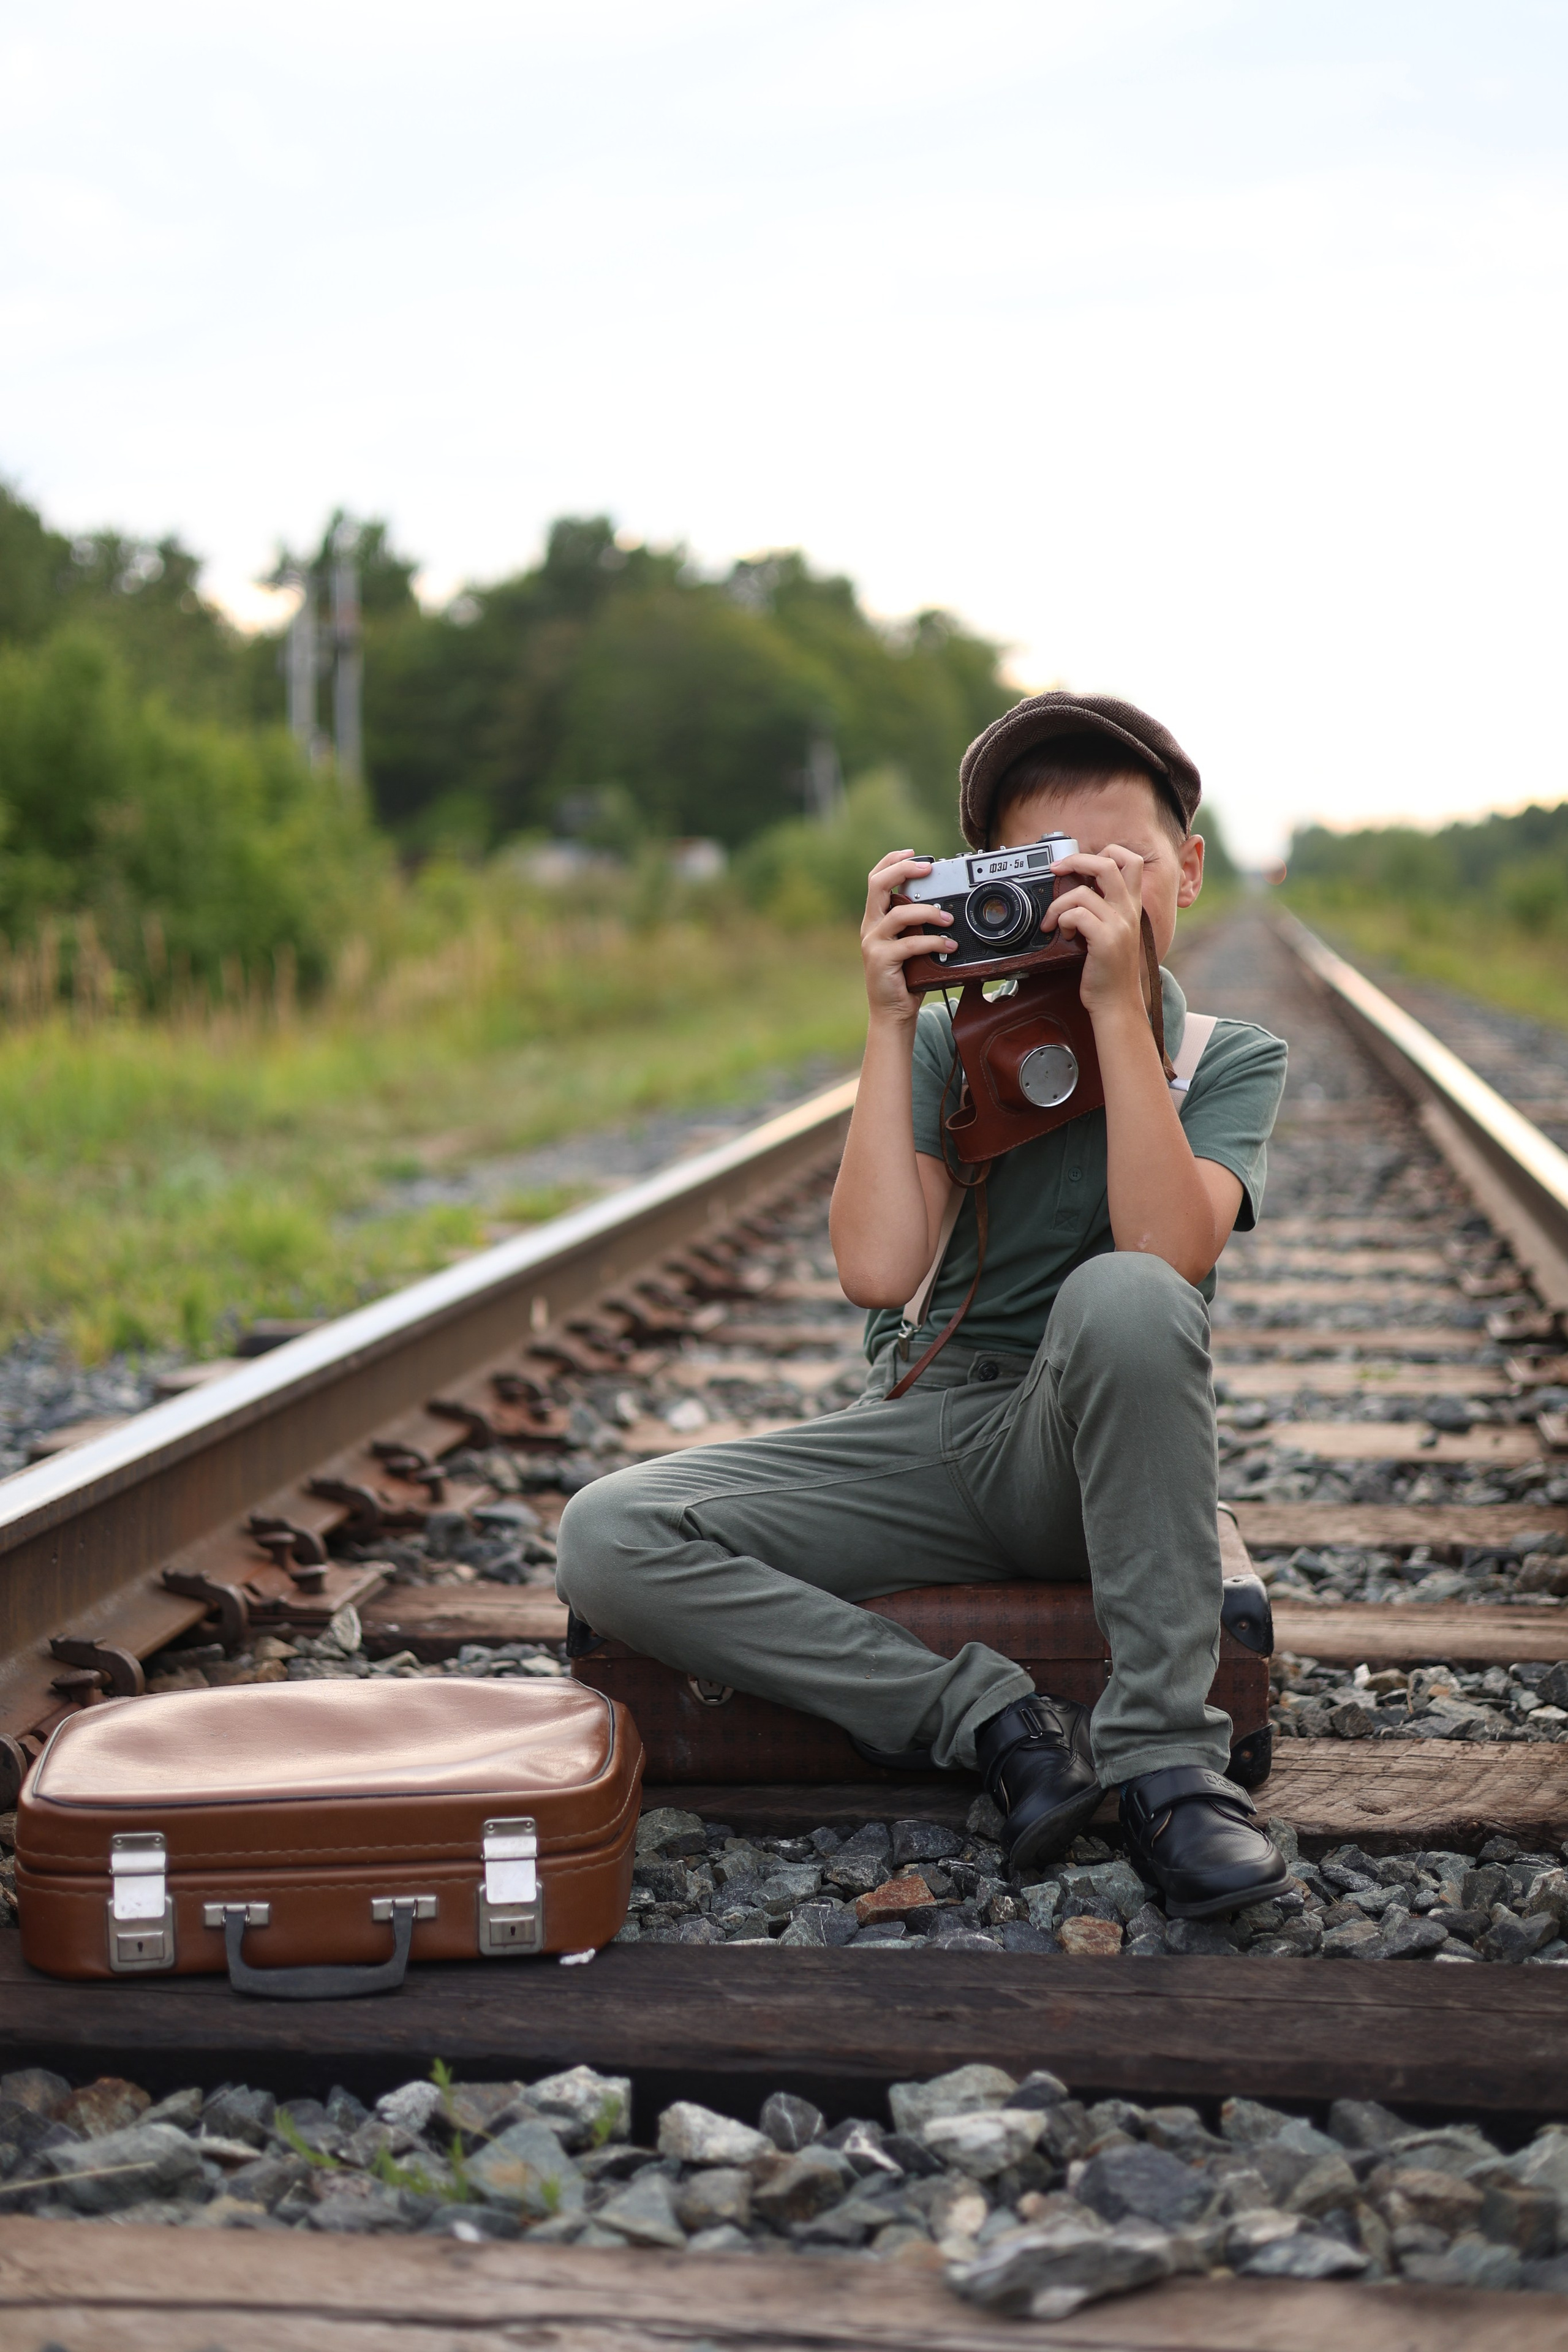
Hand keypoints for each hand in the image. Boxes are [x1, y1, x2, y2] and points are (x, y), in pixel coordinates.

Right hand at [859, 851, 952, 1026]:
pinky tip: (948, 945)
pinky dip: (933, 942)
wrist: (892, 1013)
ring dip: (928, 912)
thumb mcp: (911, 945)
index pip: (876, 880)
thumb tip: (943, 906)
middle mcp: (870, 927)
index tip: (913, 853)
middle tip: (929, 867)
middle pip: (878, 885)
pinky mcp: (880, 960)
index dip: (892, 862)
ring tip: (949, 919)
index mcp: (876, 919)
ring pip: (899, 913)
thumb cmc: (905, 978)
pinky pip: (909, 944)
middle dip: (903, 869)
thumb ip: (917, 925)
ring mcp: (873, 942)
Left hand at [1041, 846, 1147, 1021]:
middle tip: (1057, 870)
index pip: (1131, 860)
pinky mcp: (1106, 940)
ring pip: (1083, 891)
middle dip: (1077, 860)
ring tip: (1055, 920)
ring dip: (1059, 903)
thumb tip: (1078, 886)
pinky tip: (1064, 934)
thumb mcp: (1113, 931)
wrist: (1116, 1002)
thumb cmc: (1108, 969)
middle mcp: (1129, 910)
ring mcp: (1119, 924)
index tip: (1080, 863)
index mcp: (1132, 904)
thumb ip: (1104, 908)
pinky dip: (1062, 921)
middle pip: (1108, 862)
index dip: (1105, 852)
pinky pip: (1076, 914)